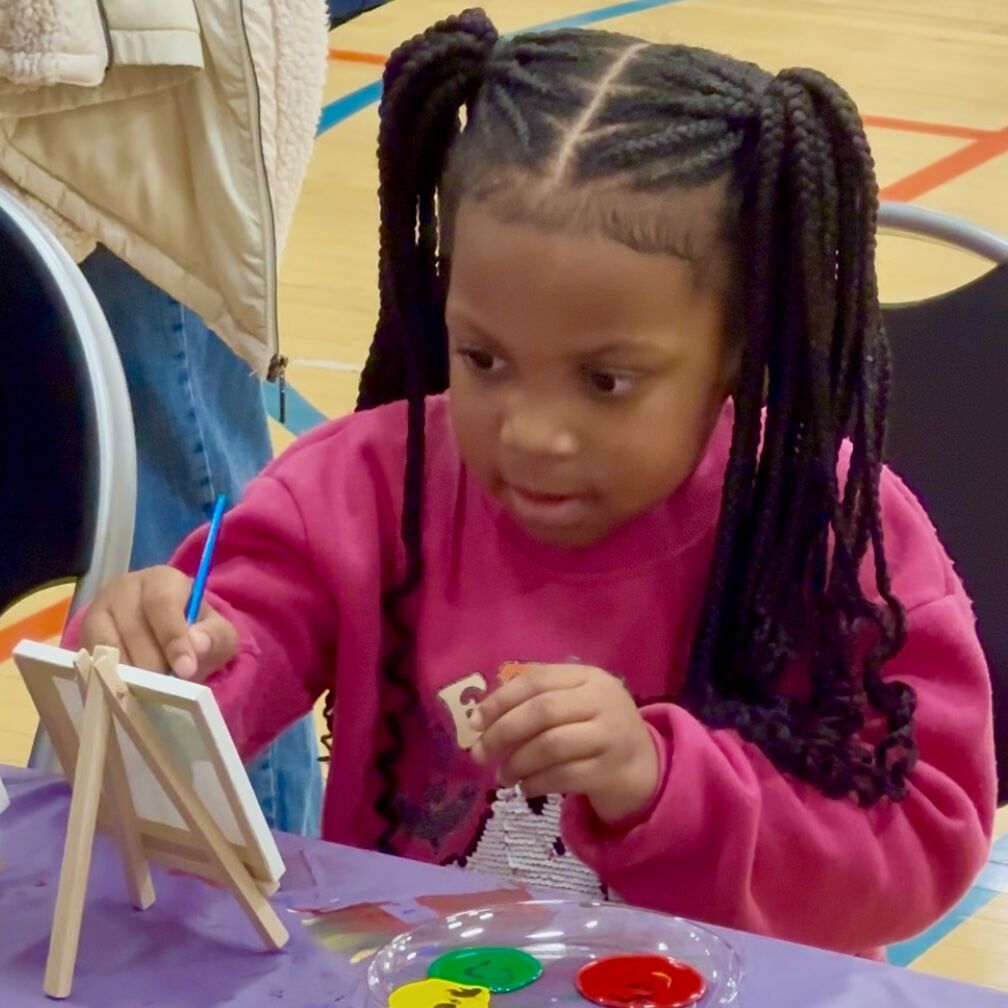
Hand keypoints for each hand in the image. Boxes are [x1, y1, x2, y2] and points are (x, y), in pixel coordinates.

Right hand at [80, 566, 237, 680]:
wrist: (168, 637)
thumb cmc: (194, 631)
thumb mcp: (216, 632)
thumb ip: (215, 637)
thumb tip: (198, 646)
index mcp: (162, 579)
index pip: (162, 603)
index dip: (173, 638)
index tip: (185, 671)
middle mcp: (124, 589)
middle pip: (132, 627)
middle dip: (153, 663)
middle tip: (167, 689)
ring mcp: (98, 611)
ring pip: (106, 646)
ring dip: (129, 674)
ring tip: (148, 695)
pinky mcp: (83, 637)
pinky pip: (89, 660)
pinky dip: (107, 679)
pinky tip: (124, 695)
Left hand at [469, 664, 658, 824]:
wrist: (643, 766)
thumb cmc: (595, 729)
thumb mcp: (574, 704)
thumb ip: (536, 702)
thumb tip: (480, 720)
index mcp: (589, 676)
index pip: (537, 681)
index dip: (500, 700)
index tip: (474, 722)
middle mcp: (603, 700)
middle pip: (542, 711)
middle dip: (502, 732)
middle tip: (479, 753)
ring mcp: (611, 735)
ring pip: (551, 745)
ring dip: (518, 763)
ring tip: (502, 776)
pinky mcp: (611, 770)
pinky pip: (563, 776)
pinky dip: (536, 783)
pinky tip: (524, 788)